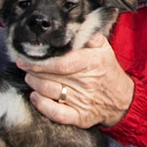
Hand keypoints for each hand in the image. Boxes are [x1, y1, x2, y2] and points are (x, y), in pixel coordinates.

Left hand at [20, 34, 135, 128]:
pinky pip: (57, 113)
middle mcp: (87, 83)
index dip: (39, 62)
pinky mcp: (80, 117)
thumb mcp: (104, 50)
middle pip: (51, 77)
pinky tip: (35, 97)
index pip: (61, 63)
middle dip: (33, 71)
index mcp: (92, 63)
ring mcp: (83, 102)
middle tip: (24, 65)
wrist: (122, 99)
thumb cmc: (107, 71)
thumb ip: (91, 37)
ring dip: (35, 84)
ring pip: (50, 93)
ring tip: (30, 77)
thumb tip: (78, 29)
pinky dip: (43, 106)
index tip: (25, 57)